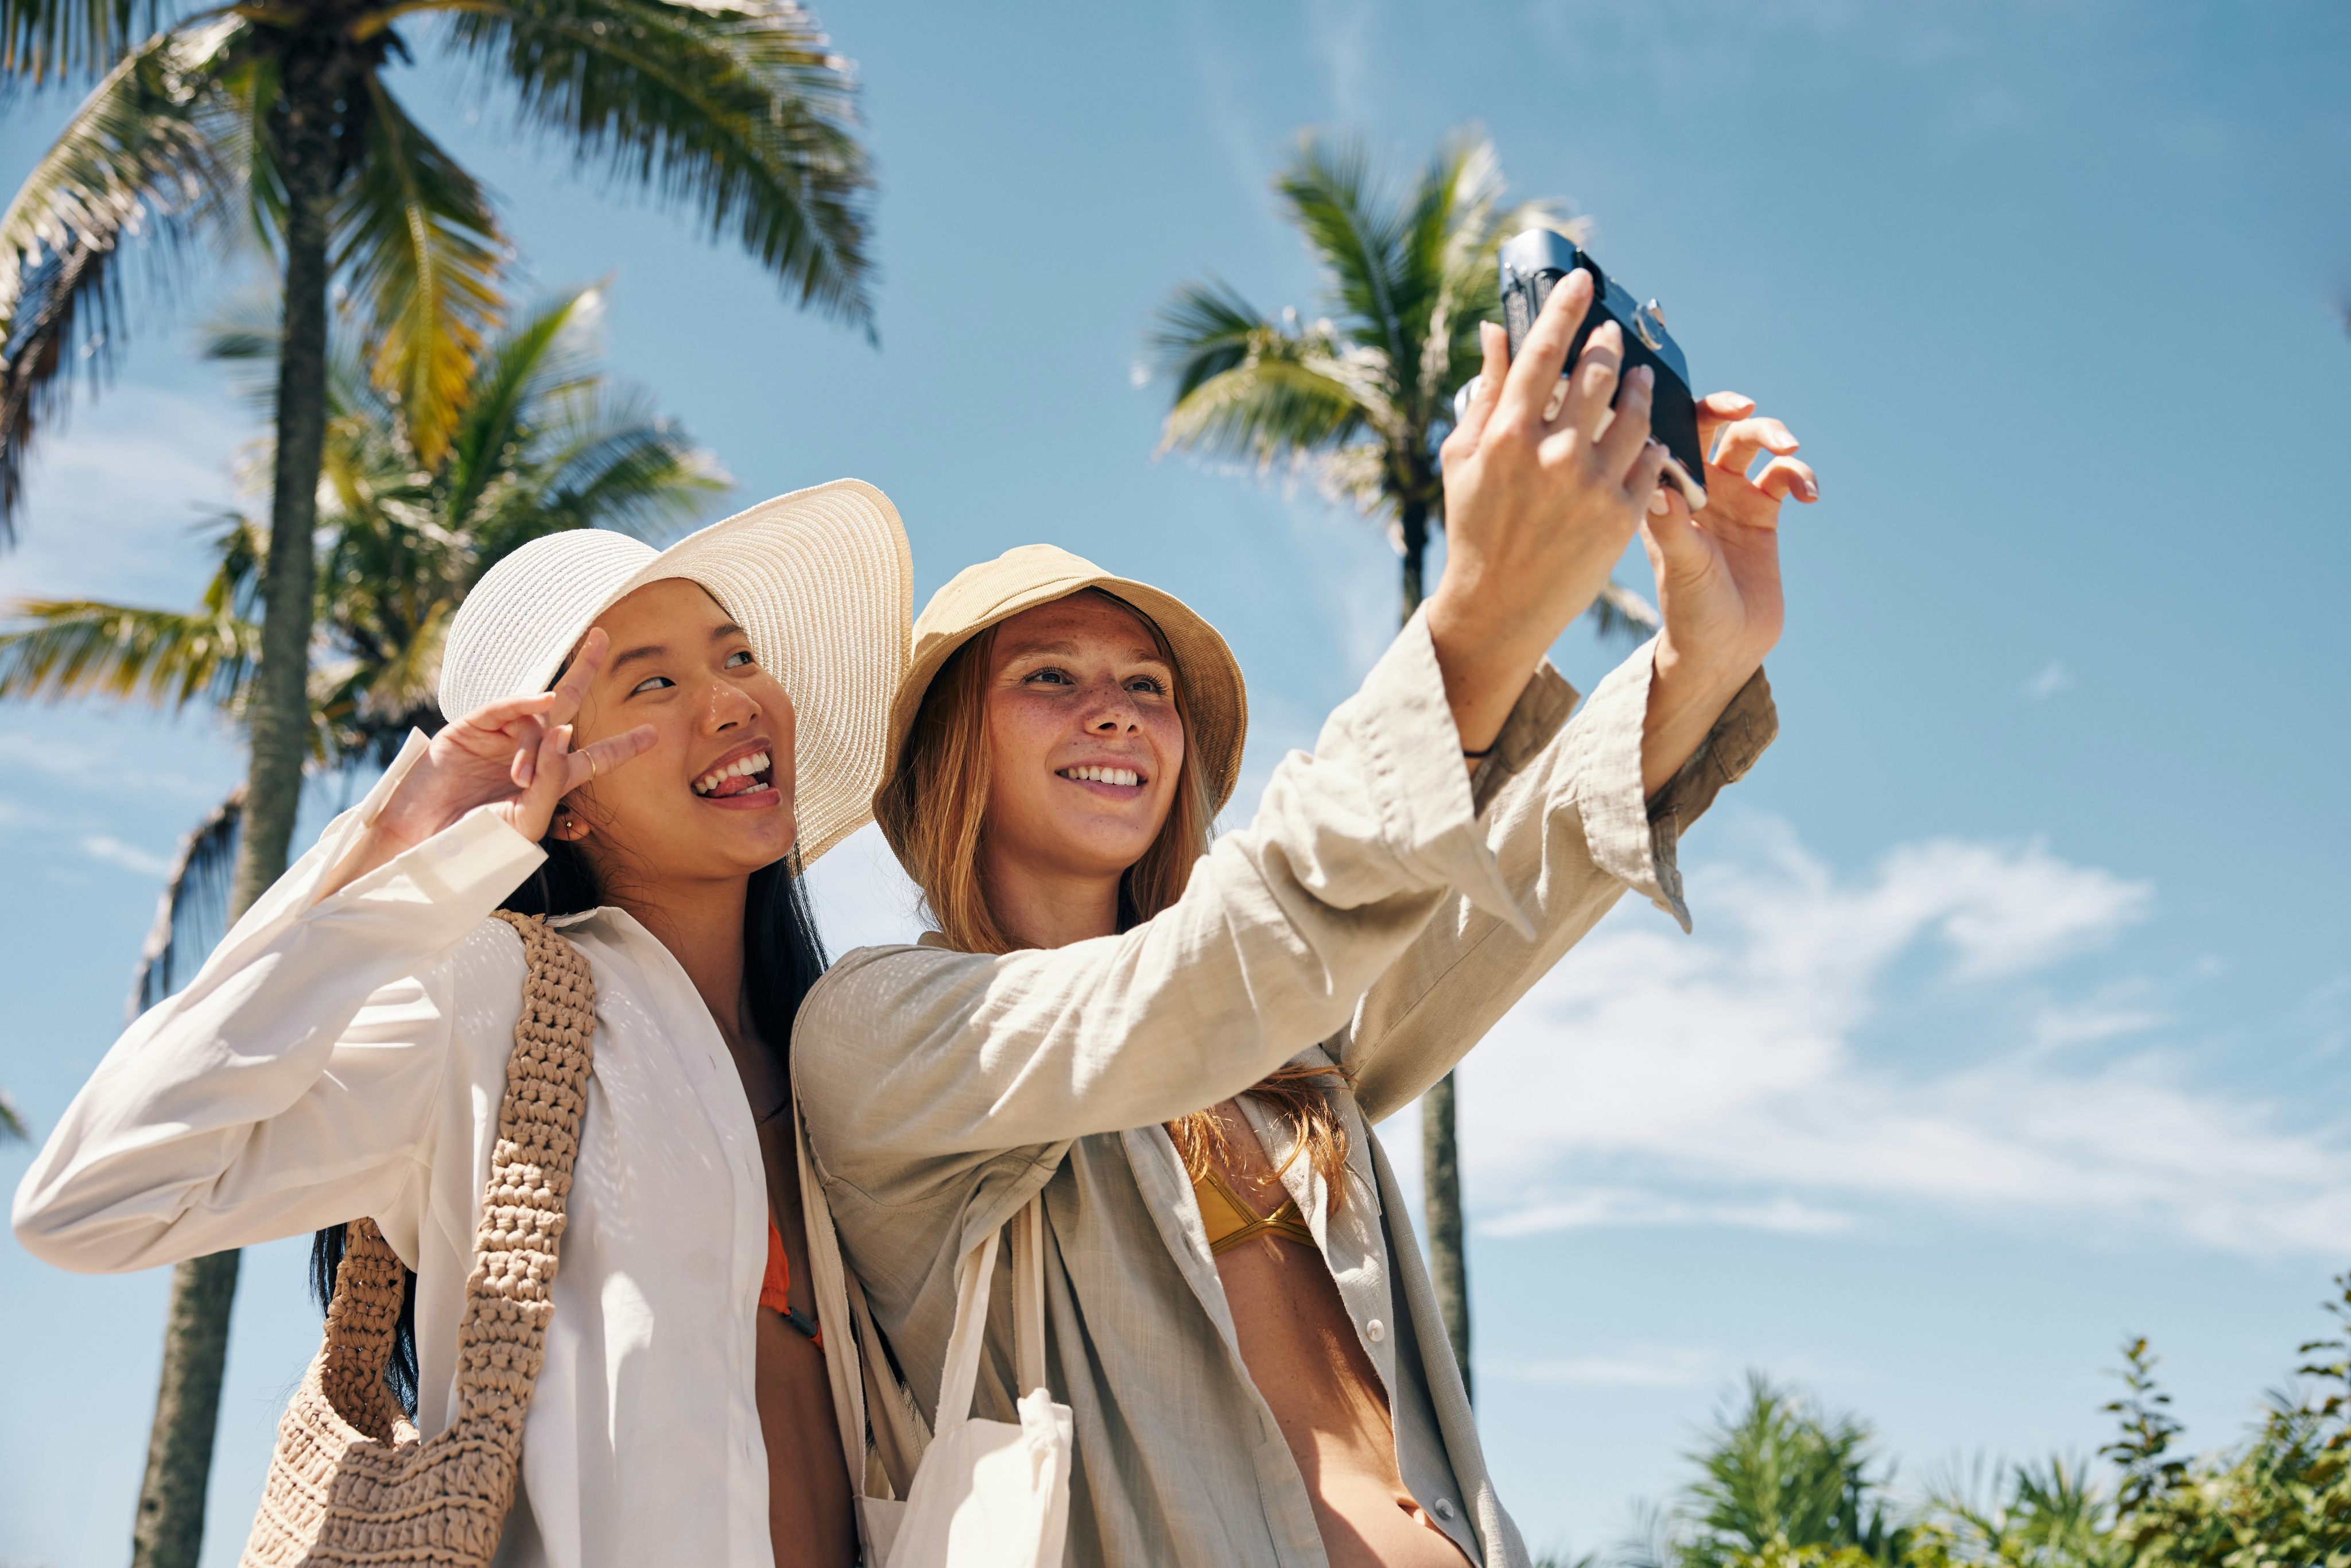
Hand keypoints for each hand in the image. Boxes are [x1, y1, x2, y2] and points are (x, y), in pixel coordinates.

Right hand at [322, 629, 655, 898]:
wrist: (423, 846)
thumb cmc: (477, 842)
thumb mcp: (526, 821)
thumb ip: (553, 782)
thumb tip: (569, 731)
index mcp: (549, 781)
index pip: (593, 759)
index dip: (622, 747)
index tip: (654, 734)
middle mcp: (529, 753)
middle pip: (566, 707)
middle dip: (584, 671)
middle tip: (603, 637)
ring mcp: (499, 739)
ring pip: (535, 723)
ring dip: (535, 749)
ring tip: (520, 781)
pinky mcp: (470, 731)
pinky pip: (502, 710)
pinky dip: (524, 704)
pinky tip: (544, 702)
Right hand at [1427, 271, 1669, 751]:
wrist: (1499, 605)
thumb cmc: (1475, 524)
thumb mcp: (1464, 455)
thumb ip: (1485, 390)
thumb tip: (1495, 329)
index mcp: (1507, 433)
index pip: (1545, 349)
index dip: (1566, 305)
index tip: (1582, 278)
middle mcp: (1552, 453)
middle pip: (1597, 372)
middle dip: (1608, 342)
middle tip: (1612, 332)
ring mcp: (1591, 484)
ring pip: (1635, 412)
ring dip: (1640, 386)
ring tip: (1639, 376)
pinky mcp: (1622, 515)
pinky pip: (1650, 459)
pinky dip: (1649, 442)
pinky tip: (1644, 435)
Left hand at [1634, 394, 1816, 794]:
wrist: (1724, 650)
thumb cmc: (1691, 612)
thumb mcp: (1682, 569)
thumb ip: (1671, 527)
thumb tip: (1658, 487)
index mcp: (1666, 493)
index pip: (1673, 434)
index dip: (1691, 409)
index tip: (1718, 407)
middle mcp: (1695, 488)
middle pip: (1716, 427)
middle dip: (1737, 412)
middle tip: (1753, 409)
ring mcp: (1730, 499)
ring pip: (1753, 445)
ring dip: (1774, 436)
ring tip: (1792, 453)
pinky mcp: (1762, 514)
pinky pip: (1783, 478)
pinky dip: (1799, 475)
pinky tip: (1810, 493)